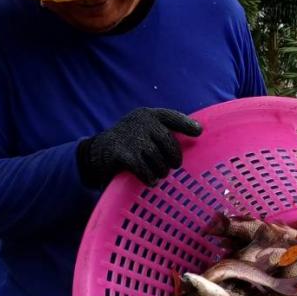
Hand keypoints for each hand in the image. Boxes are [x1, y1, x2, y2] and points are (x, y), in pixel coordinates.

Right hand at [79, 108, 201, 187]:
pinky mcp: (120, 152)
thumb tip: (194, 138)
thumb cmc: (130, 143)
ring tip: (160, 174)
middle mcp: (139, 121)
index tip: (199, 132)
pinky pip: (142, 167)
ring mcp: (129, 136)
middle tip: (174, 165)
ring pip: (156, 156)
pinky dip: (149, 176)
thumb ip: (162, 133)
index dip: (186, 124)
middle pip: (167, 140)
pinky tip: (151, 181)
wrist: (97, 152)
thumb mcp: (144, 131)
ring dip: (161, 169)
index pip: (171, 116)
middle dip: (174, 156)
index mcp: (148, 115)